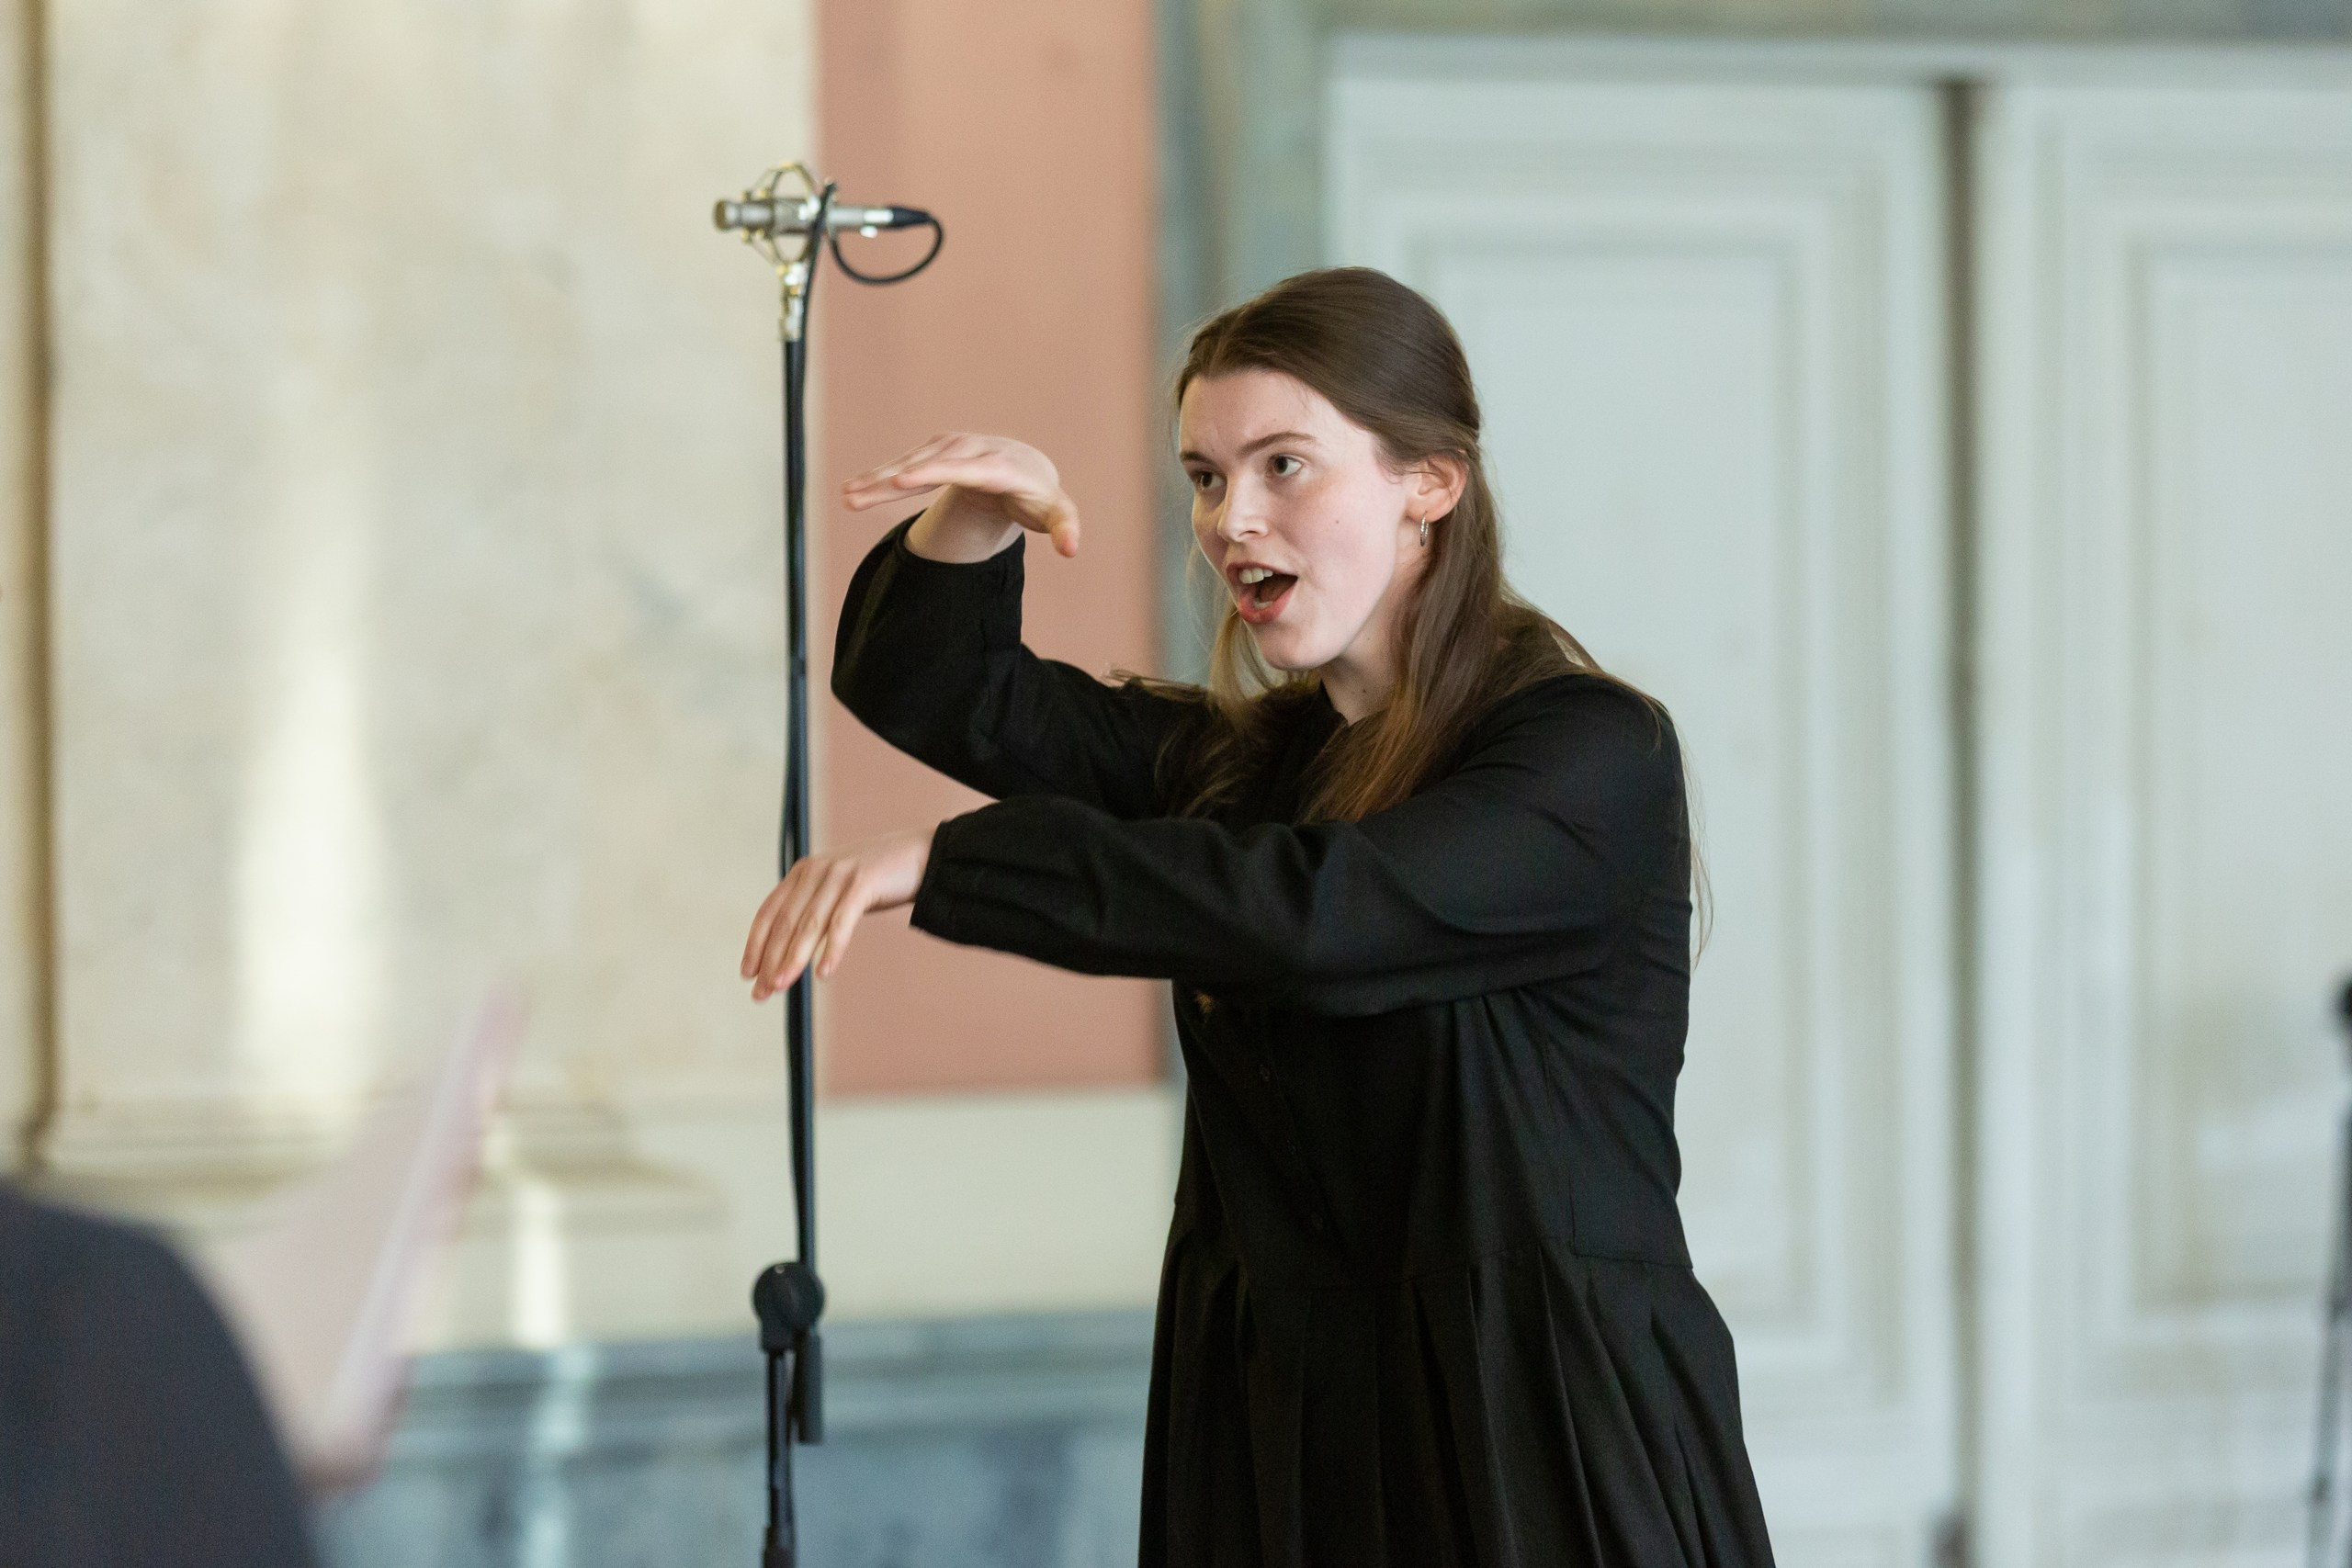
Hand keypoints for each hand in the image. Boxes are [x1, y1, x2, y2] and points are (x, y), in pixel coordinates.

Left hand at [741, 828, 935, 999]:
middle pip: (785, 922)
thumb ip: (815, 909)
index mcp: (803, 872)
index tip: (747, 974)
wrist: (923, 856)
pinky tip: (823, 972)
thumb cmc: (880, 880)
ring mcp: (839, 875)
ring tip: (782, 985)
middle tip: (762, 993)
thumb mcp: (839, 891)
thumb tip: (790, 949)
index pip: (769, 912)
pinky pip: (841, 921)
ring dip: (793, 958)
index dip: (755, 944)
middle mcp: (816, 870)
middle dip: (770, 960)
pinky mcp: (863, 883)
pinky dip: (831, 948)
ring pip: (809, 924)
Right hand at [842, 432, 1081, 558]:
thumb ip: (1066, 528)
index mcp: (1000, 466)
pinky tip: (853, 488)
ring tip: (847, 496)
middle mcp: (972, 450)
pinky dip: (880, 475)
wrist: (1028, 467)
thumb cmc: (1040, 496)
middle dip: (892, 479)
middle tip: (859, 495)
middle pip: (928, 463)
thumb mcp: (1058, 512)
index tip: (904, 480)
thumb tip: (1072, 550)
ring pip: (911, 461)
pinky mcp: (937, 450)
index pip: (965, 468)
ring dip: (877, 478)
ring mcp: (951, 448)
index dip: (934, 472)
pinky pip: (906, 463)